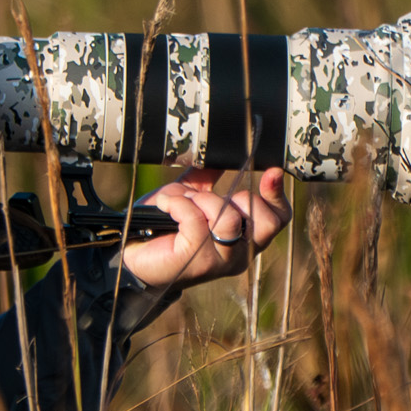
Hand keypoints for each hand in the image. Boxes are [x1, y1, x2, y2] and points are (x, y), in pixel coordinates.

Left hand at [119, 167, 291, 288]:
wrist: (132, 249)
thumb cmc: (164, 225)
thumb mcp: (191, 195)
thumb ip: (210, 177)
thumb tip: (222, 150)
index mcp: (244, 238)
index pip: (278, 219)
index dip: (277, 194)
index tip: (271, 172)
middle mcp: (238, 254)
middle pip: (266, 223)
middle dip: (239, 198)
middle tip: (208, 198)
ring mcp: (219, 261)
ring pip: (229, 219)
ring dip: (201, 201)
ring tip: (181, 202)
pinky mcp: (196, 260)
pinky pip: (195, 219)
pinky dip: (177, 204)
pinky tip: (165, 206)